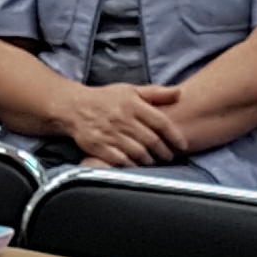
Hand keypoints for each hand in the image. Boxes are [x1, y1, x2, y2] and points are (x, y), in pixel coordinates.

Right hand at [58, 82, 185, 167]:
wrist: (74, 107)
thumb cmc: (106, 99)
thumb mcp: (131, 90)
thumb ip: (156, 93)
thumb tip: (180, 93)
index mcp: (132, 104)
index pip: (161, 122)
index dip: (175, 136)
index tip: (182, 145)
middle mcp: (122, 119)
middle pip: (151, 140)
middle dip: (164, 152)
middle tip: (169, 156)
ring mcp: (110, 134)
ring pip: (138, 152)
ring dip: (150, 160)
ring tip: (154, 161)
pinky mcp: (98, 146)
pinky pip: (121, 161)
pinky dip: (132, 165)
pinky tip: (137, 165)